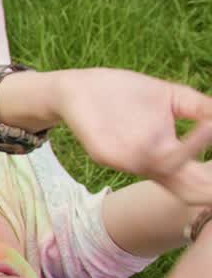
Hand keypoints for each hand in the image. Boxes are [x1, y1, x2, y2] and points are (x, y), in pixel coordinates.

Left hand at [45, 69, 211, 203]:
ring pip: (172, 170)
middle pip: (190, 189)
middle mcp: (151, 163)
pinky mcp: (107, 155)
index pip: (201, 178)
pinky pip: (144, 158)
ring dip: (200, 150)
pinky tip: (201, 128)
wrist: (77, 88)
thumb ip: (201, 108)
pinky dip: (177, 146)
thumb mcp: (172, 98)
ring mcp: (129, 161)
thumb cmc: (125, 94)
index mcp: (168, 154)